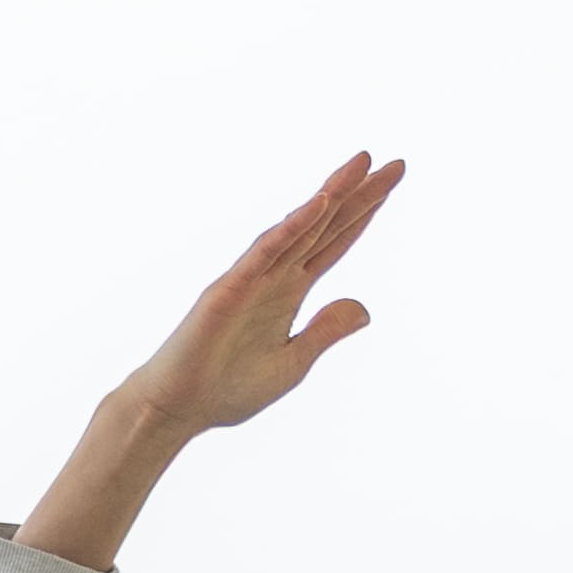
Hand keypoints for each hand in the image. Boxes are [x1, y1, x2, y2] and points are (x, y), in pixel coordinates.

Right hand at [20, 155, 405, 572]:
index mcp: (290, 292)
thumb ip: (324, 332)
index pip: (335, 243)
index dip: (364, 213)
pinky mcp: (229, 290)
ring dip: (331, 196)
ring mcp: (251, 279)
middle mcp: (274, 276)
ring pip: (299, 228)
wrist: (176, 410)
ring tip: (362, 165)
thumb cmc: (225, 390)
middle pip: (325, 226)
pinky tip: (318, 205)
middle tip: (396, 163)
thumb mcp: (292, 364)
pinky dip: (292, 228)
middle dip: (360, 194)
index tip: (392, 181)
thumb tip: (365, 307)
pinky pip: (265, 253)